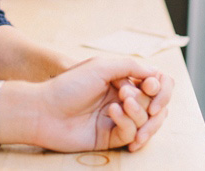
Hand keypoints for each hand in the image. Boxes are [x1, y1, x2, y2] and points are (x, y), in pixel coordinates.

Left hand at [33, 57, 168, 151]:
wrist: (44, 111)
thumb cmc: (68, 86)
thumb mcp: (101, 66)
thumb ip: (130, 66)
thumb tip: (156, 75)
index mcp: (122, 80)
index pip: (156, 84)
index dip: (160, 87)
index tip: (149, 86)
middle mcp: (123, 99)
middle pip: (157, 105)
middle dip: (149, 101)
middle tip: (128, 97)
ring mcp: (118, 119)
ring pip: (147, 121)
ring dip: (138, 112)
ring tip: (120, 105)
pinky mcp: (111, 137)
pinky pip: (131, 133)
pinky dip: (127, 123)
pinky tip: (112, 114)